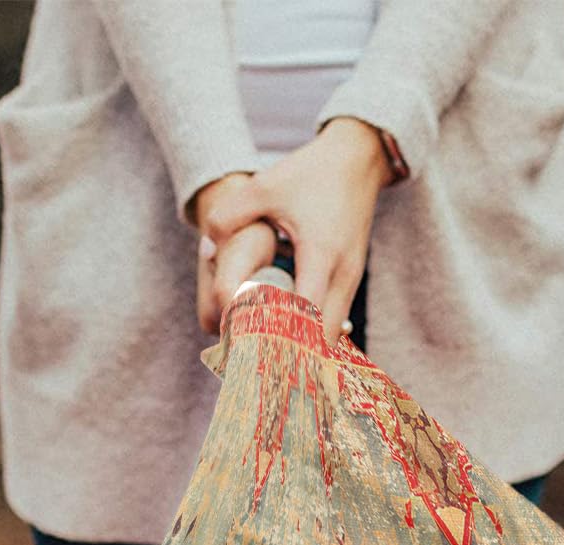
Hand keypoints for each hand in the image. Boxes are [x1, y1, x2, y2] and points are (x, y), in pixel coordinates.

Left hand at [194, 118, 391, 343]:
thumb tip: (205, 248)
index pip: (304, 317)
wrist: (358, 159)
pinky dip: (312, 336)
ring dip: (303, 350)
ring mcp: (351, 280)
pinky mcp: (351, 281)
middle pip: (322, 340)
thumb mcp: (266, 186)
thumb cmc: (311, 173)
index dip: (280, 341)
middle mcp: (342, 275)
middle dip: (292, 358)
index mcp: (321, 255)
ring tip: (269, 360)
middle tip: (257, 368)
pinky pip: (333, 322)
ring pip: (331, 336)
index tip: (254, 356)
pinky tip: (286, 339)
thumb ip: (230, 214)